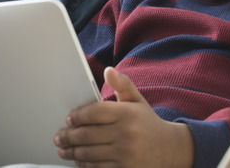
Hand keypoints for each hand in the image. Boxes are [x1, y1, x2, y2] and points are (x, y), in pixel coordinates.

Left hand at [54, 67, 194, 167]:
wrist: (170, 149)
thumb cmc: (147, 122)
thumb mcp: (137, 100)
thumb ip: (122, 84)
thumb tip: (108, 70)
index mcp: (127, 113)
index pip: (95, 112)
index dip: (78, 116)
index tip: (69, 119)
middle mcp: (126, 134)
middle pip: (88, 134)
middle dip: (68, 136)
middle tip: (58, 137)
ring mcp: (126, 154)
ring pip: (90, 153)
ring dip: (73, 152)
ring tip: (63, 149)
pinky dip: (85, 165)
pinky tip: (79, 160)